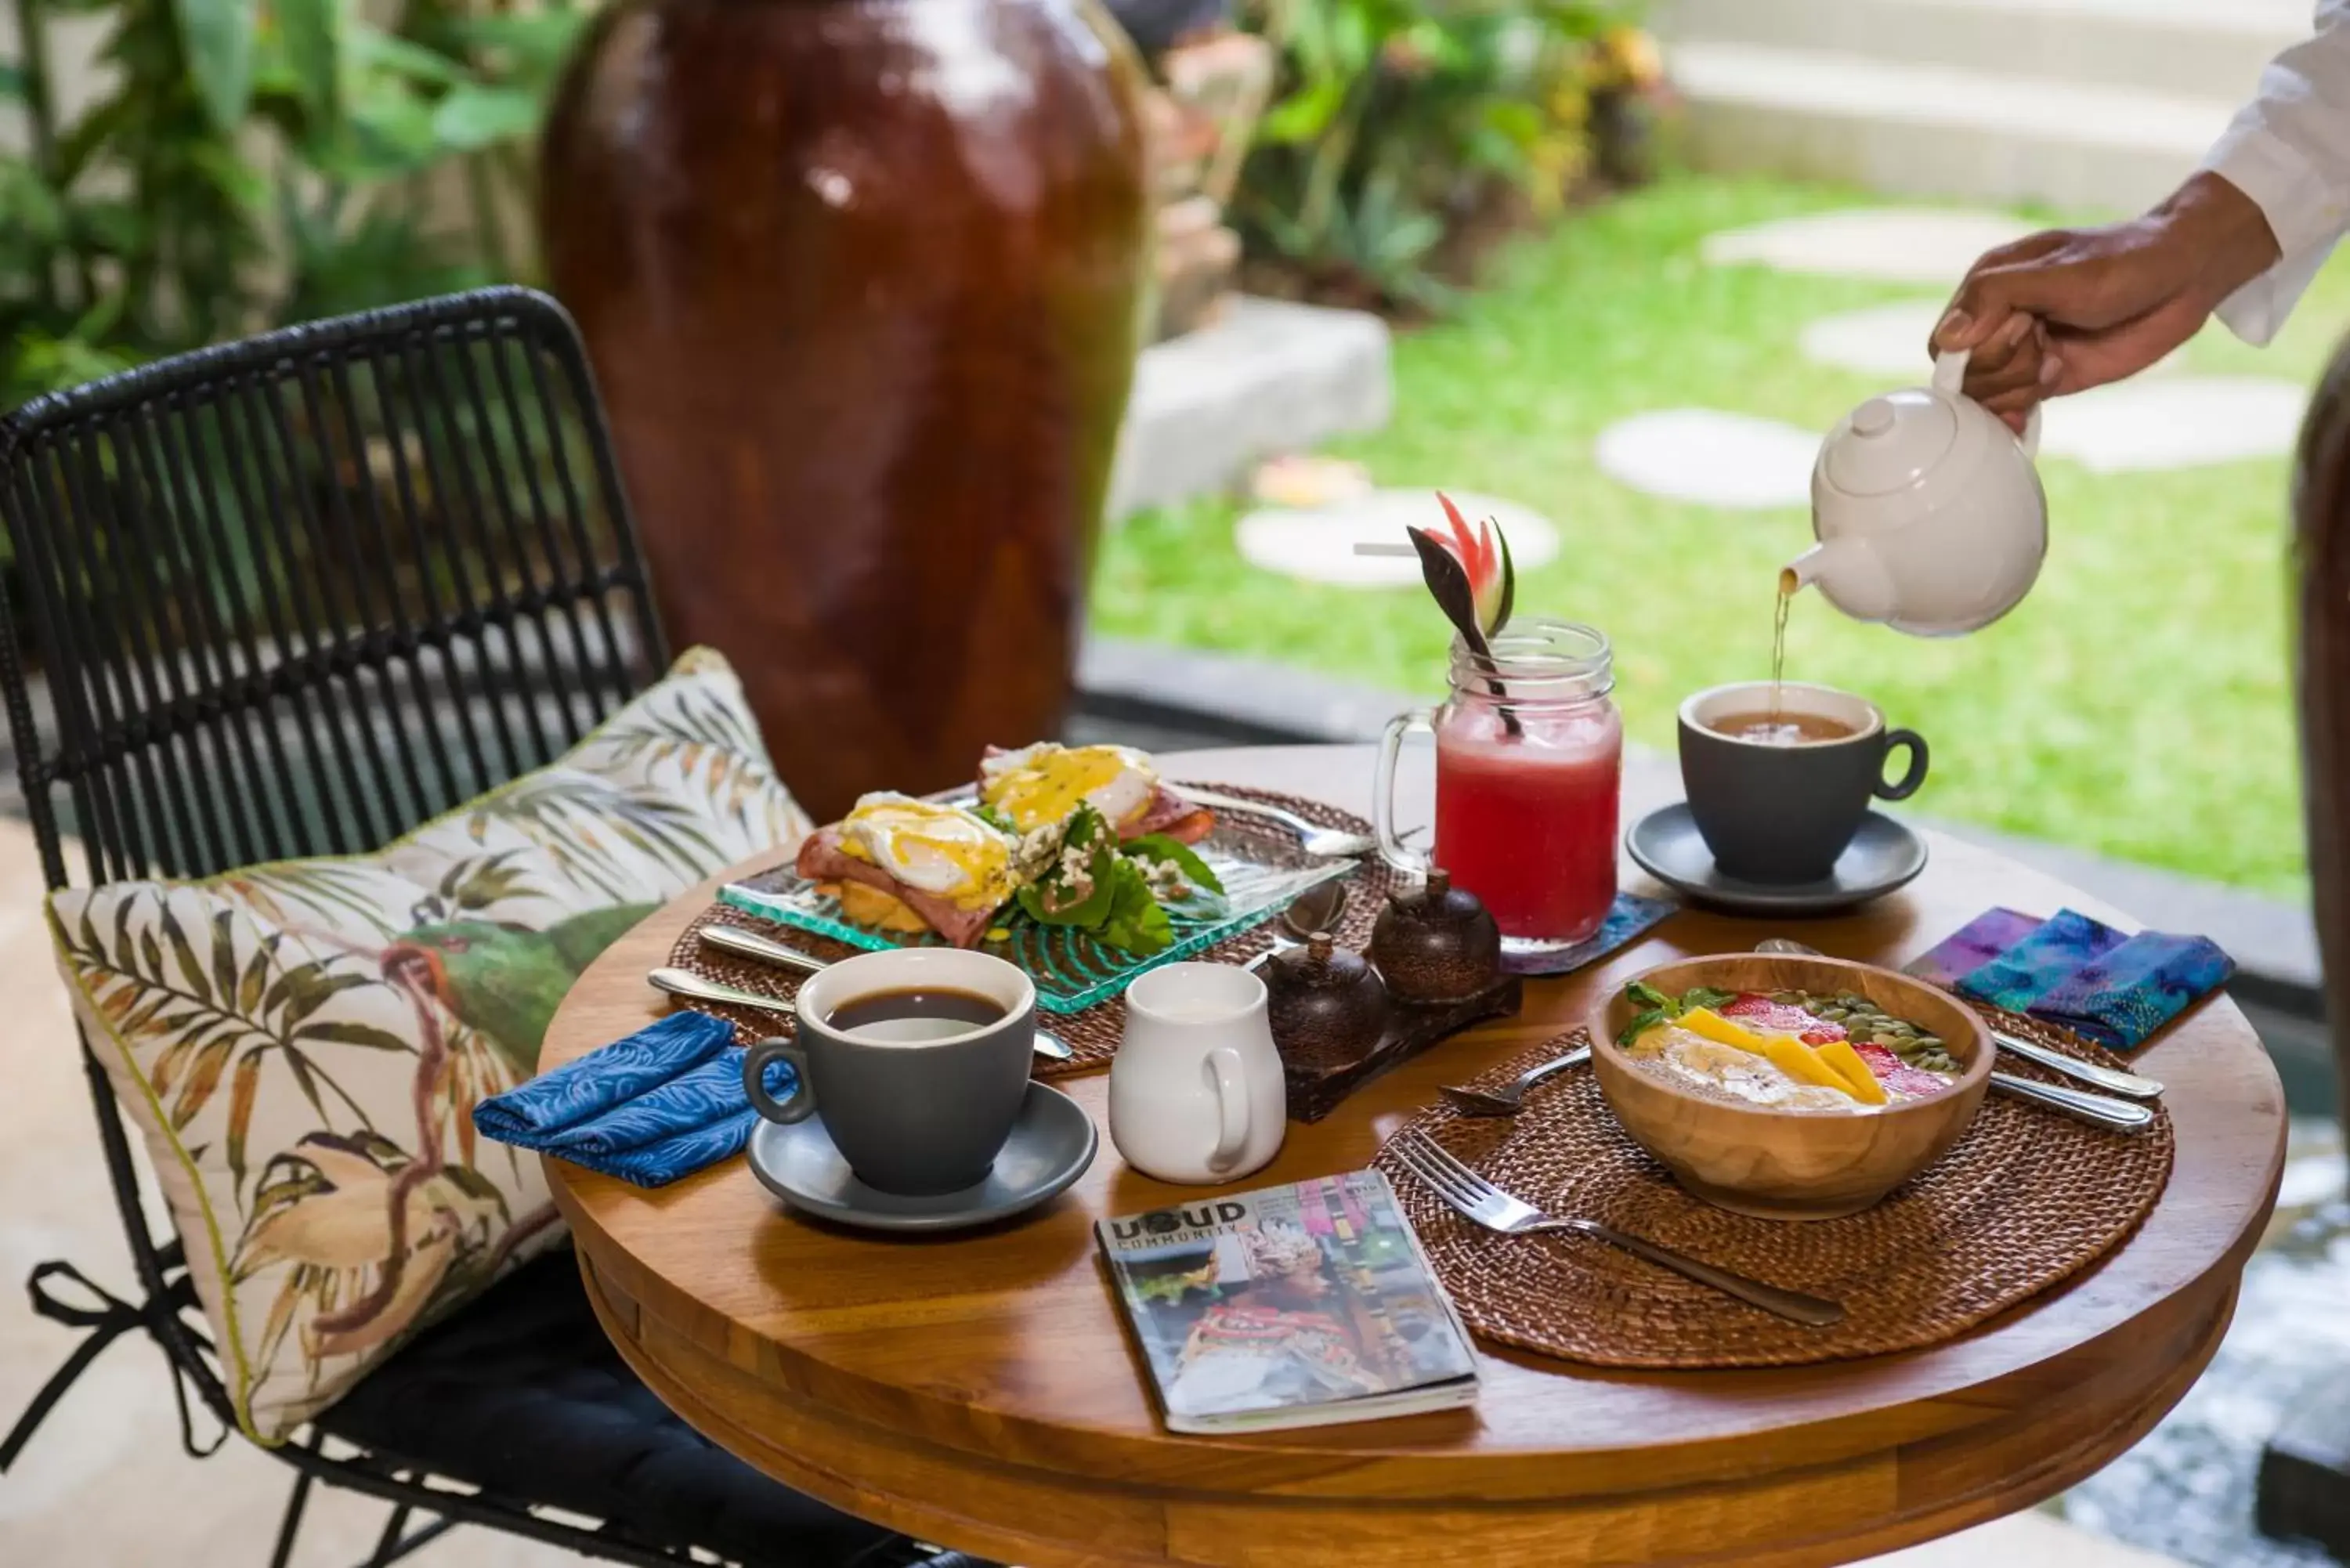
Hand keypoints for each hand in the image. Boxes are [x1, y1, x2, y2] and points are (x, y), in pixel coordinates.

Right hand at [1928, 173, 2280, 431]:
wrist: (2183, 278)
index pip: (1947, 346)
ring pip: (1988, 398)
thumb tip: (1947, 338)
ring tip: (2058, 362)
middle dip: (2008, 367)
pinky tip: (2031, 415)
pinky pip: (2012, 410)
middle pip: (1966, 376)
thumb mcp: (2057, 273)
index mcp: (1988, 288)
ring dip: (2021, 389)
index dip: (1982, 350)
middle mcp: (1997, 323)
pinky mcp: (2048, 377)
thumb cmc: (2124, 262)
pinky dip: (2017, 418)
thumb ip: (1995, 296)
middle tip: (2047, 341)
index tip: (2026, 328)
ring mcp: (2022, 353)